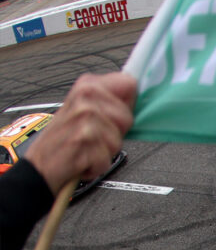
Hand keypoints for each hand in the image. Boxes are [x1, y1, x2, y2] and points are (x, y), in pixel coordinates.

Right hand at [24, 72, 135, 194]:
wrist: (40, 163)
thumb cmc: (65, 138)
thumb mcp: (86, 111)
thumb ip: (111, 101)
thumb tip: (141, 93)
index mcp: (88, 85)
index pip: (130, 84)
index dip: (128, 105)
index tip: (115, 116)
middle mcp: (85, 96)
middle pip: (127, 118)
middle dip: (116, 133)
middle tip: (94, 135)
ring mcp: (84, 117)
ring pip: (118, 141)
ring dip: (105, 151)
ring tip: (87, 147)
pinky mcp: (84, 138)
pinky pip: (107, 159)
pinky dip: (97, 165)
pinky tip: (81, 159)